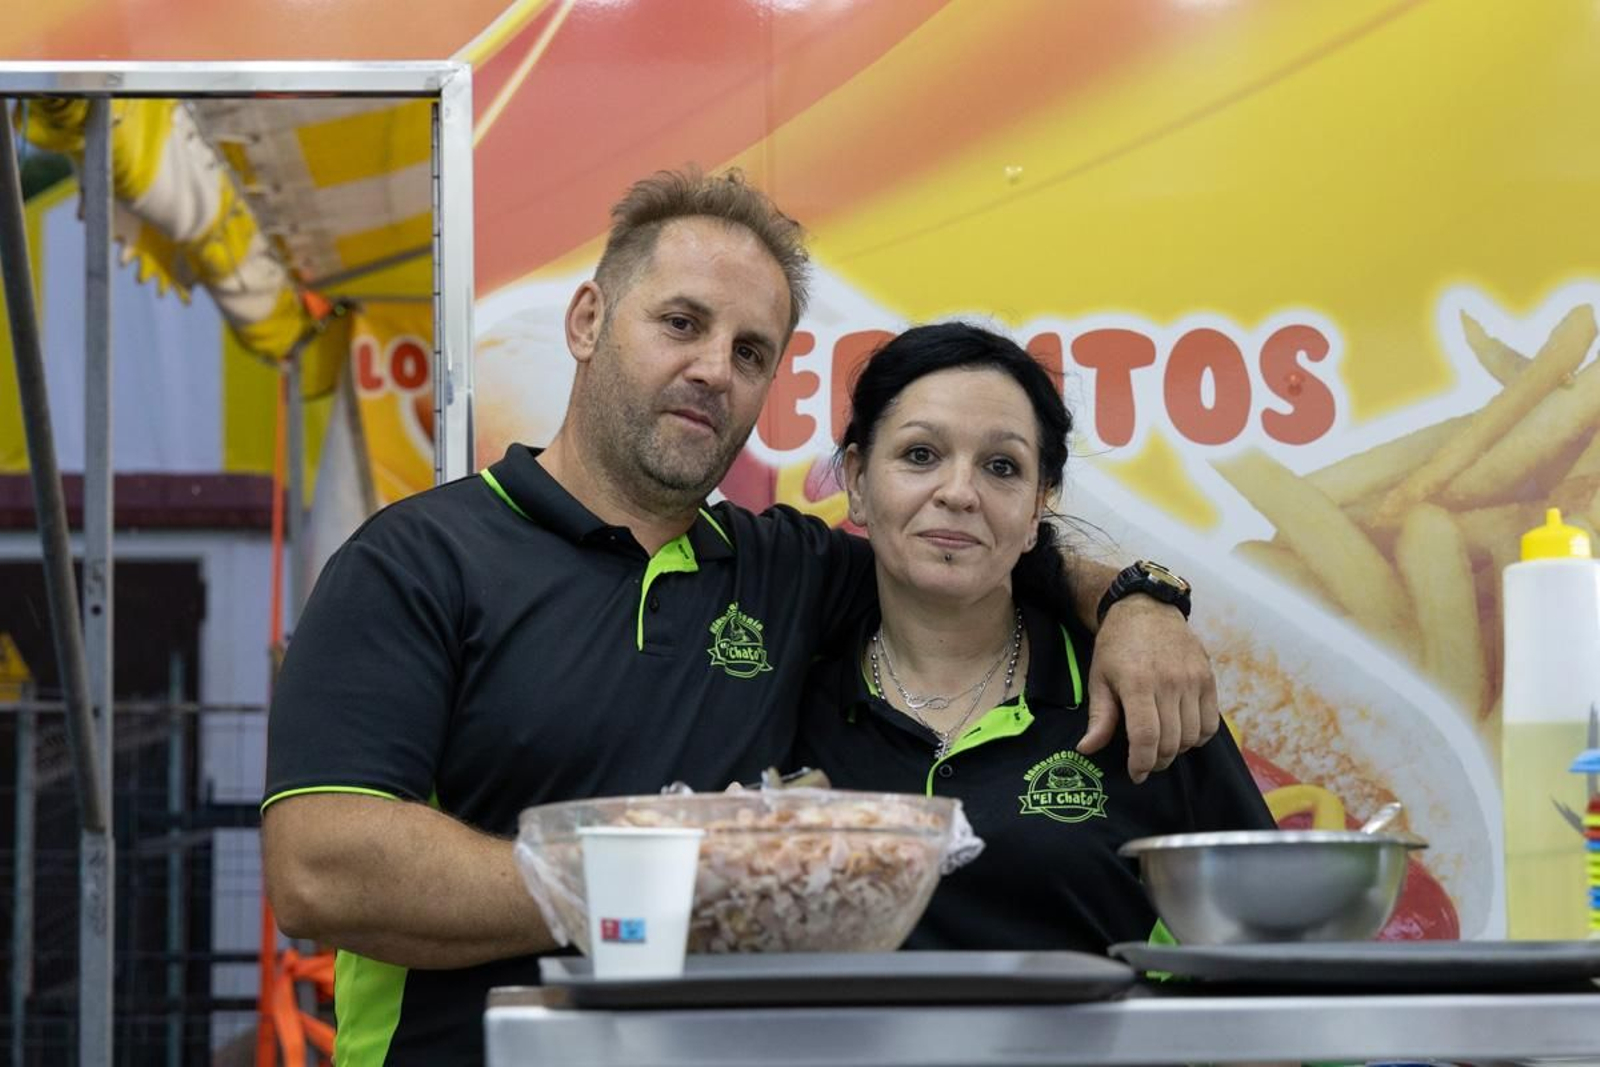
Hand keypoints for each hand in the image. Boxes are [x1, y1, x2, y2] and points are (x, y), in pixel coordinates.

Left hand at [1078, 596, 1218, 781]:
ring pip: (1192, 736)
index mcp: (1137, 683)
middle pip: (1171, 741)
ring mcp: (1193, 680)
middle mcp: (1169, 682)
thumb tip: (1087, 749)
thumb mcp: (1099, 678)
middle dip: (1157, 761)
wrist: (1146, 610)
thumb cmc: (1117, 647)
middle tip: (1145, 762)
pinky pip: (1211, 723)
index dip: (1140, 763)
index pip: (1145, 737)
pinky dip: (1198, 737)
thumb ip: (1099, 717)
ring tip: (1162, 747)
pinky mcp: (1209, 678)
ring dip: (1178, 751)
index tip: (1135, 774)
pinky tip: (1183, 734)